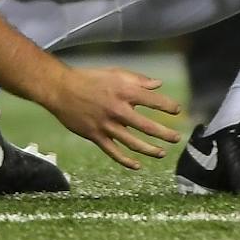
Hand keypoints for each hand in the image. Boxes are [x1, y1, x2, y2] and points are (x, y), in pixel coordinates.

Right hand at [46, 65, 183, 170]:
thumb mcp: (116, 73)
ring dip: (150, 150)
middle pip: (147, 126)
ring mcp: (106, 125)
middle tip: (177, 138)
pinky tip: (137, 165)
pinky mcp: (95, 136)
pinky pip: (113, 152)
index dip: (167, 106)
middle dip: (164, 134)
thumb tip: (159, 85)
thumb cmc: (91, 79)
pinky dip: (126, 161)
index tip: (178, 111)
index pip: (153, 101)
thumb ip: (139, 80)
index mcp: (124, 92)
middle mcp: (117, 110)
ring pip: (132, 143)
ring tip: (162, 153)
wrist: (61, 89)